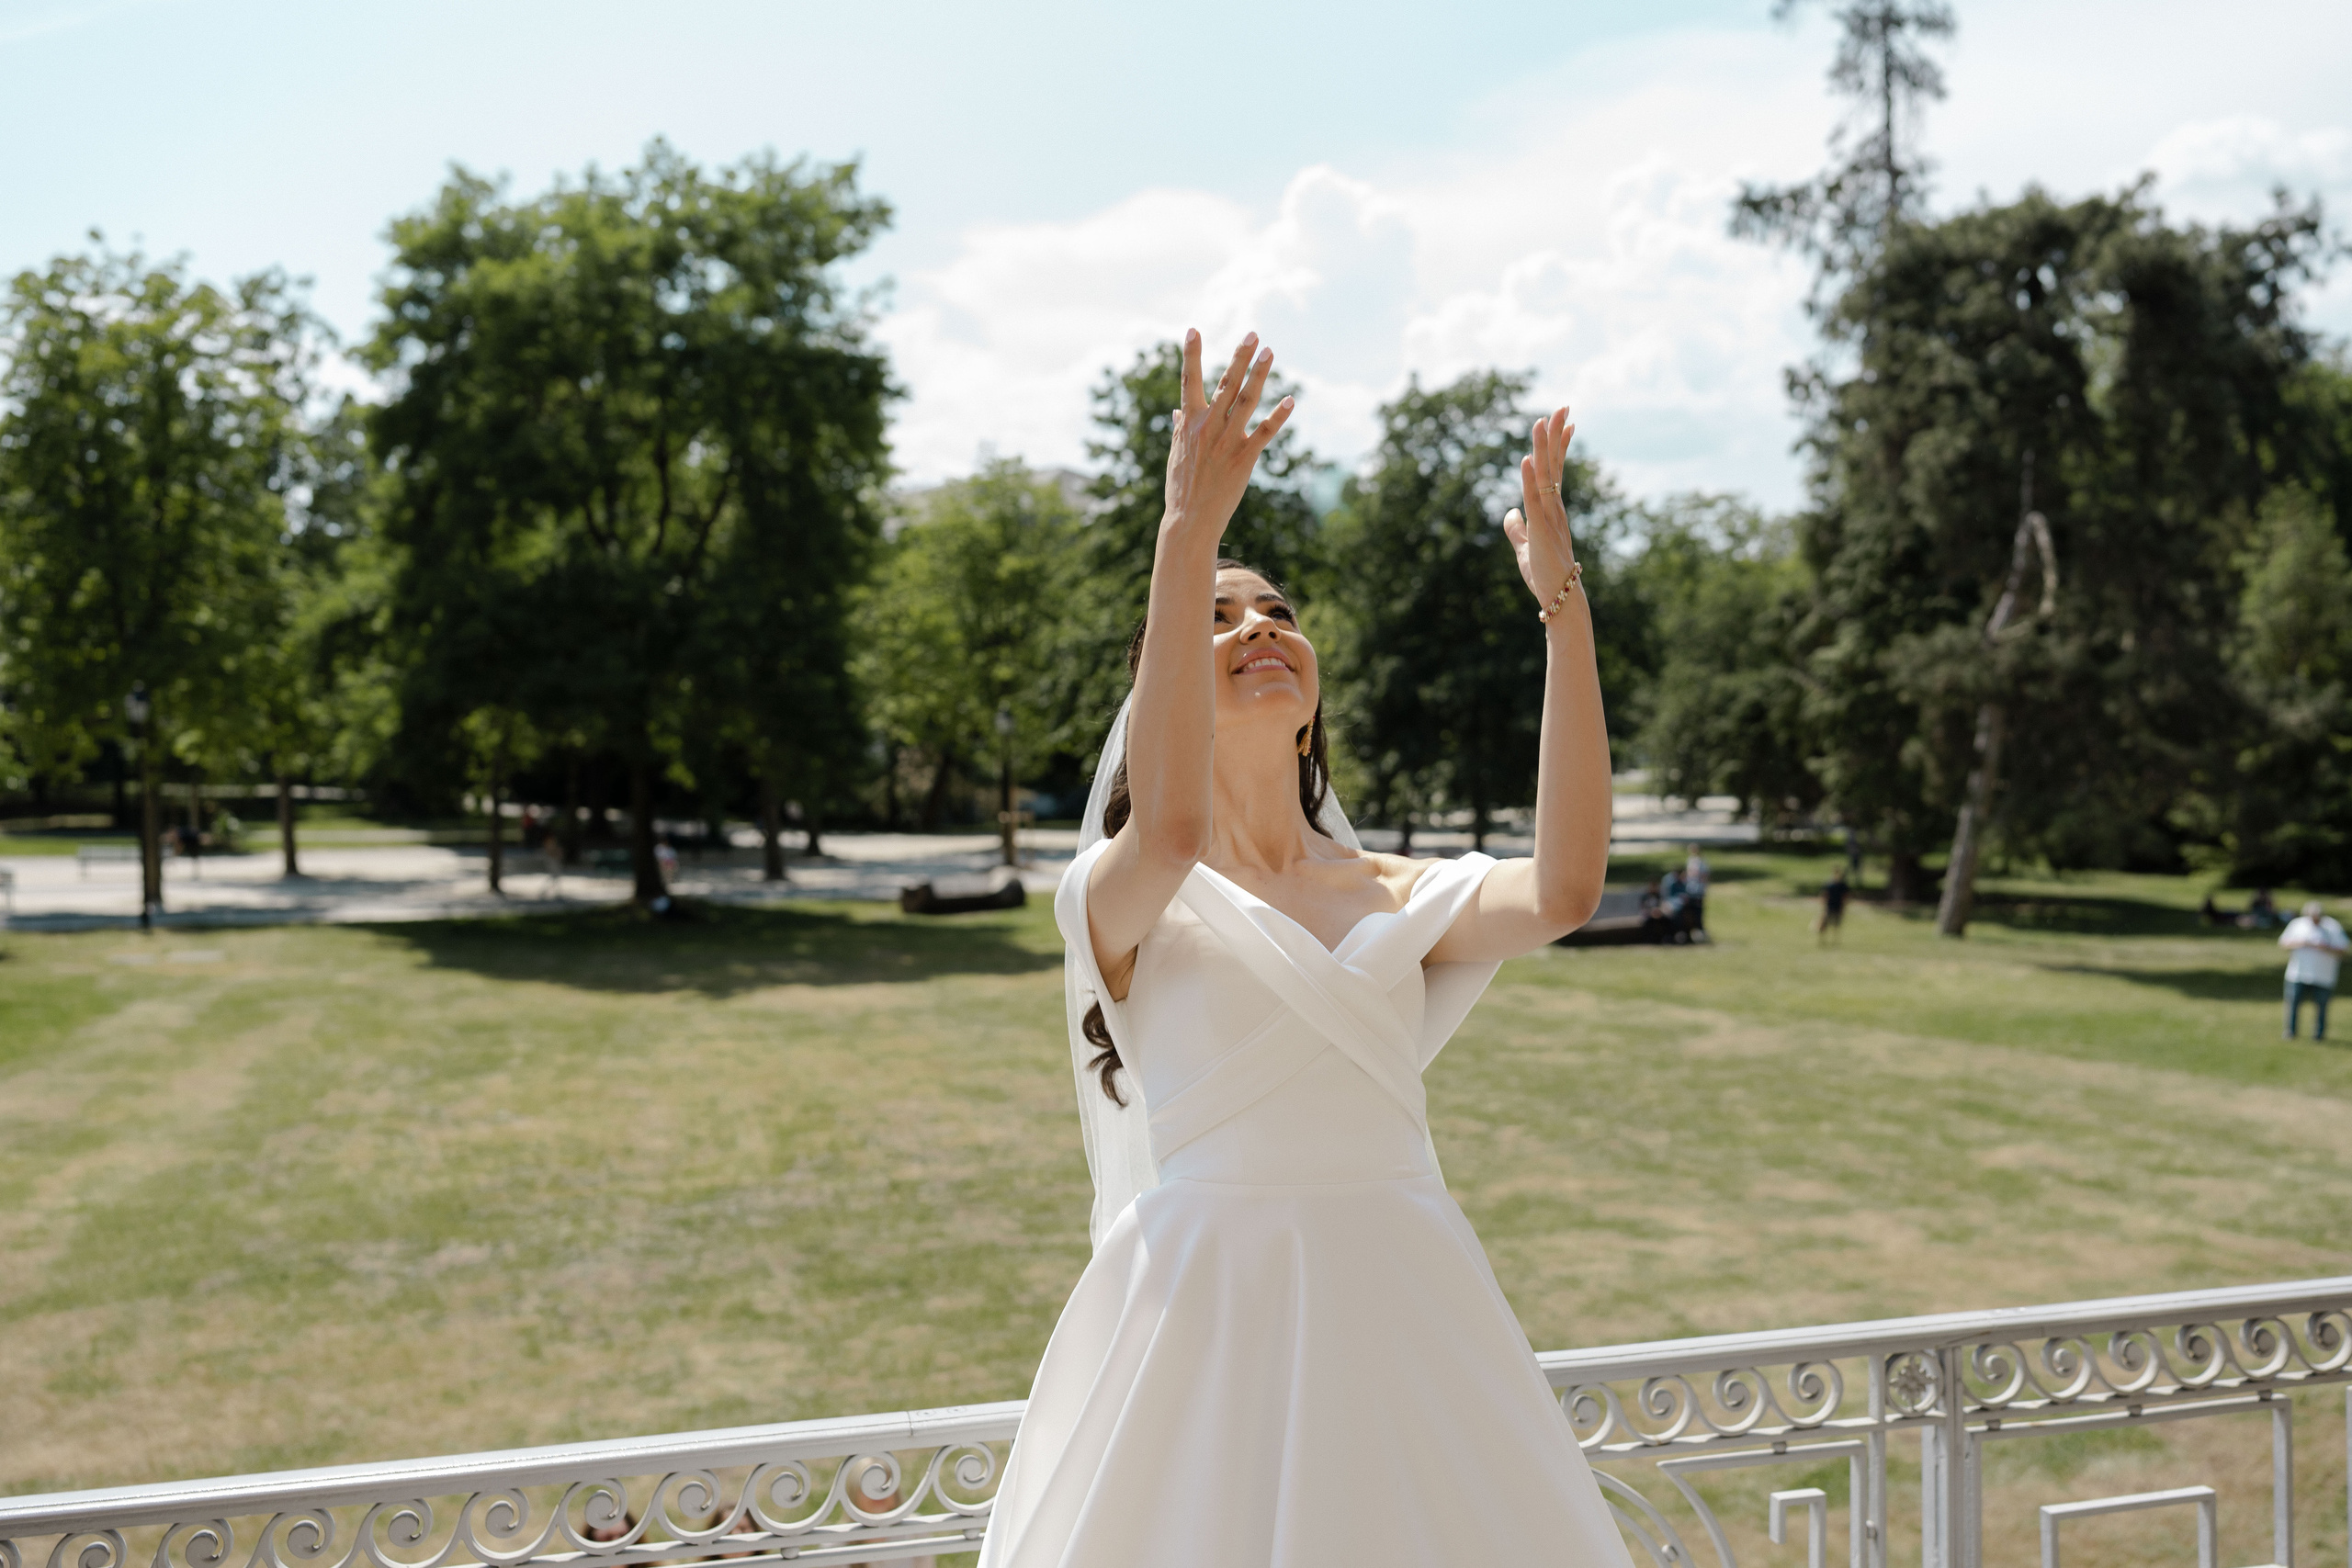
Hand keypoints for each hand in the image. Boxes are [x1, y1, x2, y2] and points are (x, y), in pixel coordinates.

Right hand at [1163, 329, 1293, 535]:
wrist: (1189, 520)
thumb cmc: (1181, 487)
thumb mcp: (1177, 453)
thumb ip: (1180, 428)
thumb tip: (1178, 411)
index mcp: (1189, 422)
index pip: (1188, 381)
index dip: (1190, 354)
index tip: (1193, 330)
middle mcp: (1208, 427)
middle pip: (1226, 384)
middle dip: (1239, 357)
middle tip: (1253, 334)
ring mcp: (1227, 441)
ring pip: (1245, 401)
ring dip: (1259, 375)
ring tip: (1270, 353)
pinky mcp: (1244, 458)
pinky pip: (1265, 432)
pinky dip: (1278, 416)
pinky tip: (1291, 399)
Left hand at [1503, 405, 1578, 603]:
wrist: (1559, 600)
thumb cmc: (1545, 576)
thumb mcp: (1525, 548)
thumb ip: (1517, 530)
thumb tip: (1510, 513)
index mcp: (1551, 510)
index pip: (1556, 470)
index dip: (1560, 445)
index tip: (1567, 422)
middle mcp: (1554, 508)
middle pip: (1554, 464)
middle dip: (1556, 434)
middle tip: (1563, 405)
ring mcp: (1549, 518)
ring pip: (1546, 476)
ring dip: (1543, 448)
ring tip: (1542, 420)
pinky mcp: (1541, 531)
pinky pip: (1535, 500)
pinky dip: (1530, 480)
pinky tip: (1527, 460)